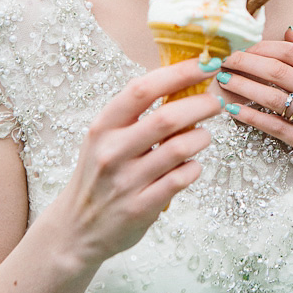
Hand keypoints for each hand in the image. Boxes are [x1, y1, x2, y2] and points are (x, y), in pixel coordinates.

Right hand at [50, 59, 220, 267]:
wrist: (76, 228)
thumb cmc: (100, 174)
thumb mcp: (107, 138)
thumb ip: (138, 113)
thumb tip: (184, 79)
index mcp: (103, 127)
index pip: (142, 89)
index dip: (179, 73)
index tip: (206, 64)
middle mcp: (112, 151)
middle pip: (167, 118)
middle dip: (202, 105)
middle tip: (216, 102)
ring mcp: (126, 181)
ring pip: (181, 148)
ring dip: (202, 137)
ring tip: (203, 136)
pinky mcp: (141, 207)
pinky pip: (182, 178)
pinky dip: (195, 167)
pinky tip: (191, 166)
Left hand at [217, 28, 292, 201]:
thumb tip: (288, 33)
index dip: (262, 48)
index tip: (244, 48)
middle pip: (278, 71)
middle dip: (245, 63)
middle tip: (224, 61)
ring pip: (272, 98)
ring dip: (242, 86)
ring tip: (222, 81)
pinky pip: (275, 128)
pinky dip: (251, 117)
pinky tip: (234, 110)